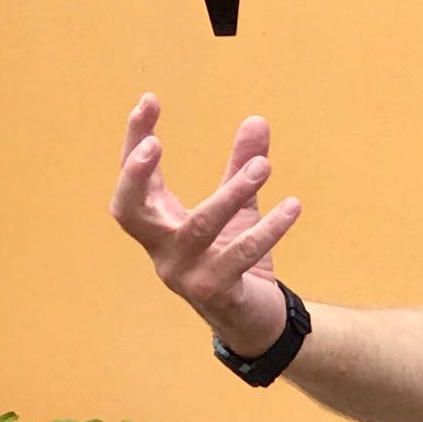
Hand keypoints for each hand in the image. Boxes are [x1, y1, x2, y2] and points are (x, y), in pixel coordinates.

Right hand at [109, 93, 301, 354]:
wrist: (256, 321)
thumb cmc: (237, 260)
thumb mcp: (239, 208)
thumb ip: (241, 166)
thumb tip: (257, 119)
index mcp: (159, 225)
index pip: (134, 178)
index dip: (135, 141)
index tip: (149, 100)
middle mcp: (162, 250)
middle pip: (129, 211)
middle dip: (136, 177)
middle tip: (155, 144)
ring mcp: (184, 274)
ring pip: (199, 227)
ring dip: (232, 193)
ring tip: (265, 167)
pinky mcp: (215, 292)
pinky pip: (240, 255)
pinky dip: (268, 230)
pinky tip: (293, 206)